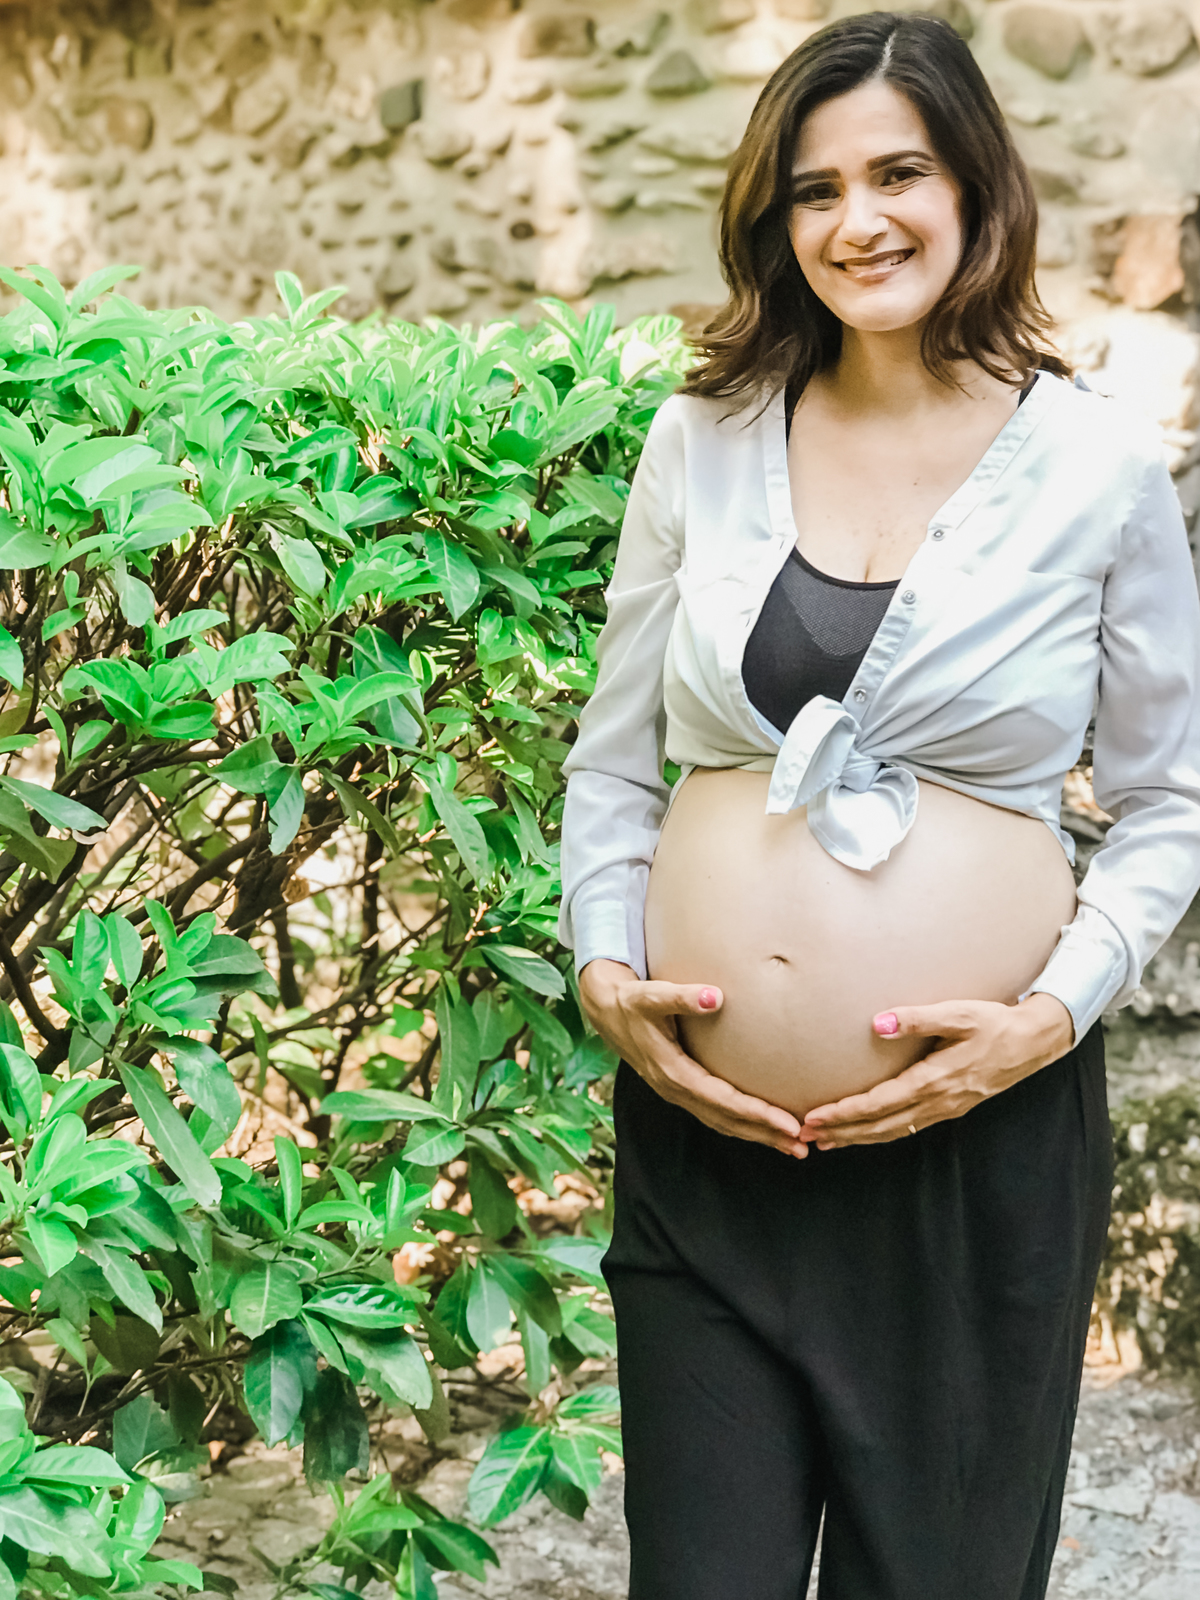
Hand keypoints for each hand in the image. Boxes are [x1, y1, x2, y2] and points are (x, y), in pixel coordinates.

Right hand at [578, 959, 807, 1156]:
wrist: (608, 1011)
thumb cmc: (633, 1001)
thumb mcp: (652, 995)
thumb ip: (682, 996)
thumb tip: (715, 996)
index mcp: (673, 1072)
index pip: (723, 1101)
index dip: (756, 1113)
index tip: (788, 1123)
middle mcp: (676, 1089)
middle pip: (726, 1121)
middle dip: (764, 1134)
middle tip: (801, 1145)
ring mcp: (678, 1093)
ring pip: (722, 1123)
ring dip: (757, 1135)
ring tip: (792, 1146)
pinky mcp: (682, 1088)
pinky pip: (716, 1114)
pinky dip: (742, 1124)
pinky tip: (763, 1127)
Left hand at [798, 992, 1075, 1149]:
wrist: (1033, 1042)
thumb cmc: (994, 1023)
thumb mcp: (958, 1014)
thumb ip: (917, 1018)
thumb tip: (877, 1023)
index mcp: (934, 1080)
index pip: (879, 1103)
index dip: (844, 1113)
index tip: (815, 1117)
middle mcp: (938, 1102)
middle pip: (880, 1126)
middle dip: (842, 1132)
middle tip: (805, 1137)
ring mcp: (945, 1109)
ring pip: (893, 1132)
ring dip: (858, 1138)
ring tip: (825, 1141)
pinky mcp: (950, 1108)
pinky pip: (907, 1127)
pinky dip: (880, 1134)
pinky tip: (864, 1134)